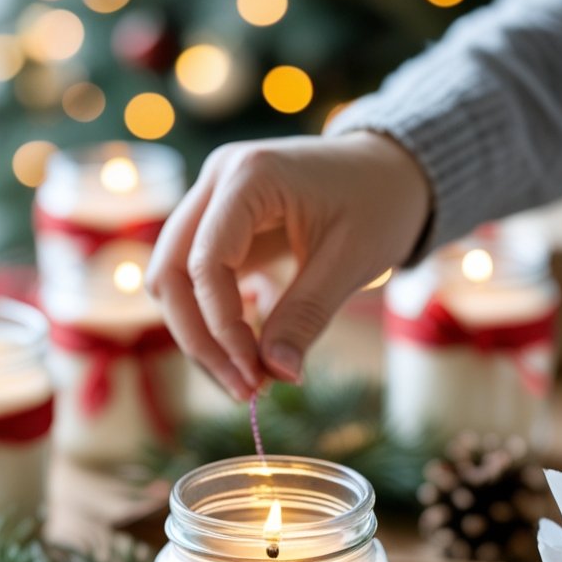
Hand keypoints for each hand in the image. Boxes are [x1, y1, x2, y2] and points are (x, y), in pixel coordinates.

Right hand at [145, 131, 430, 398]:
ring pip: (173, 281)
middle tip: (244, 391)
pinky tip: (247, 355)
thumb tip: (278, 375)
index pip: (205, 263)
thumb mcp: (351, 261)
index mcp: (249, 175)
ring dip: (199, 336)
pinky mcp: (216, 225)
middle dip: (200, 340)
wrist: (391, 171)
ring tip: (247, 381)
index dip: (222, 328)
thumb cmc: (379, 204)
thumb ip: (307, 316)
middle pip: (171, 273)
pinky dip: (211, 322)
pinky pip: (193, 281)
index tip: (256, 377)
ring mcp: (211, 200)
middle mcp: (217, 179)